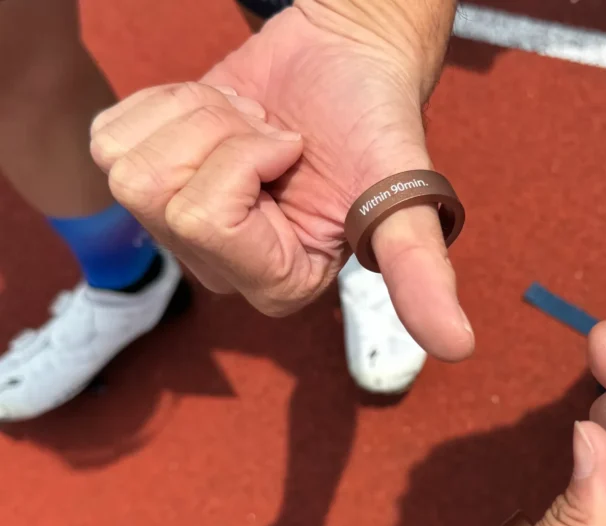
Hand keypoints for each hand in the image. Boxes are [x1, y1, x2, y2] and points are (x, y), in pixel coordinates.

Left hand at [89, 1, 472, 360]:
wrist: (346, 61)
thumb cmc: (378, 125)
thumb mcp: (404, 199)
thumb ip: (420, 274)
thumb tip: (459, 348)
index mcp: (279, 285)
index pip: (204, 222)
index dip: (243, 163)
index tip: (295, 152)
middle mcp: (224, 268)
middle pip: (151, 194)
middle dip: (217, 133)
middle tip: (272, 134)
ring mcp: (181, 227)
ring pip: (126, 164)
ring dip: (195, 117)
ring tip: (249, 123)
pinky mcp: (151, 177)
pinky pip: (110, 136)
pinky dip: (164, 104)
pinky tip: (216, 116)